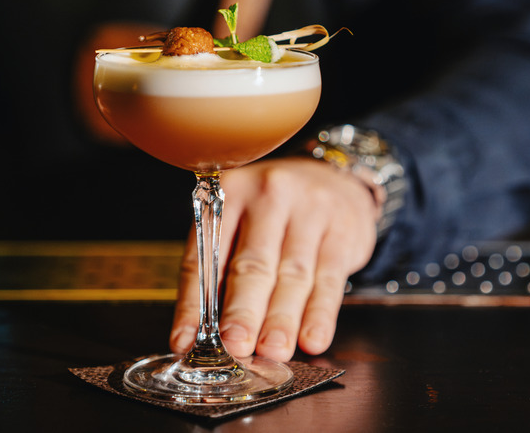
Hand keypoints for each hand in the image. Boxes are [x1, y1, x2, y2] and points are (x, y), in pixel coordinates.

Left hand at [169, 157, 379, 361]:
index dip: (193, 303)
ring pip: (292, 275)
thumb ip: (222, 270)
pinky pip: (329, 278)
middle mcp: (268, 196)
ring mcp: (309, 211)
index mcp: (229, 195)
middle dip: (243, 311)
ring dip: (282, 319)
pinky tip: (313, 339)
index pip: (205, 256)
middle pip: (252, 264)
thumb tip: (199, 332)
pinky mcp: (343, 230)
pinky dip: (320, 314)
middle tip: (235, 345)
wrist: (335, 179)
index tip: (186, 341)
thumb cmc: (276, 212)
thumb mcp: (242, 223)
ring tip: (273, 351)